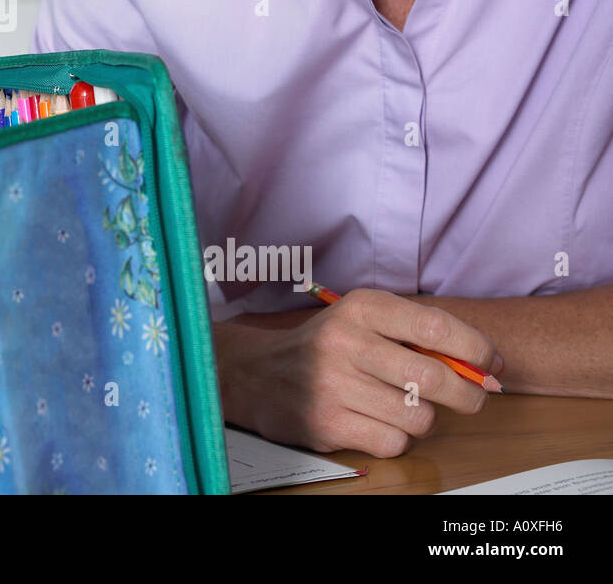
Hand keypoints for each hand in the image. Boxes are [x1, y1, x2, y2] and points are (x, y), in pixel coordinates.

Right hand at [214, 288, 499, 457]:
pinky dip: (396, 438)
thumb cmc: (329, 347)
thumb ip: (417, 334)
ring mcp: (334, 385)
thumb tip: (484, 366)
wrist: (260, 374)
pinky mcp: (328, 423)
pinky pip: (394, 442)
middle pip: (434, 378)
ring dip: (422, 418)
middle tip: (472, 398)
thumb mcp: (364, 321)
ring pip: (418, 417)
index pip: (436, 326)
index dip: (476, 349)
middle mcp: (346, 342)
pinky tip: (375, 421)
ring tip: (401, 407)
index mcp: (361, 308)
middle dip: (468, 394)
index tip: (491, 364)